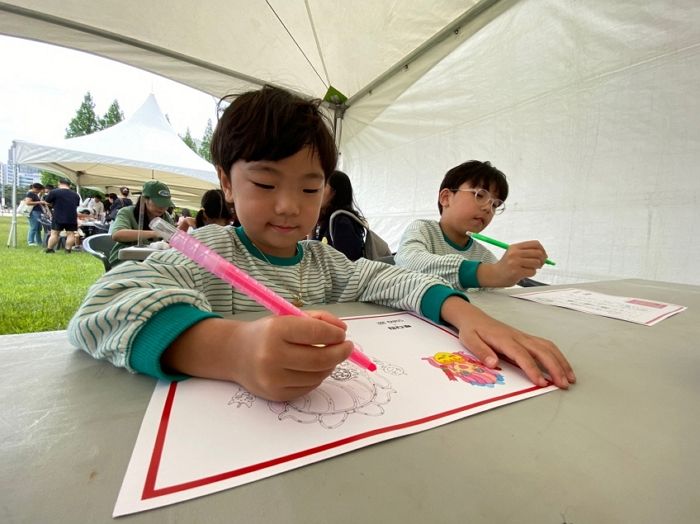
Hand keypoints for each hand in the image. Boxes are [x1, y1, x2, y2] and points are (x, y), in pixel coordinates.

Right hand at [162, 311, 353, 400]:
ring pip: (318, 375)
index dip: (334, 333)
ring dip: (329, 365)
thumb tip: (342, 331)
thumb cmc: (266, 333)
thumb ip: (316, 320)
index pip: (315, 332)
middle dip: (340, 353)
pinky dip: (317, 377)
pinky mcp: (277, 395)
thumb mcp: (286, 318)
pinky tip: (312, 368)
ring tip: (328, 355)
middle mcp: (272, 356)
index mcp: (275, 331)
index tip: (343, 334)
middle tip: (347, 347)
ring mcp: (274, 379)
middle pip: (320, 359)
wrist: (235, 354)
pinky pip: (309, 387)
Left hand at [440, 297, 575, 388]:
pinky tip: (563, 367)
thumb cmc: (472, 331)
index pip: (522, 355)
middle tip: (563, 384)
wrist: (474, 317)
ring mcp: (524, 337)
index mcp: (504, 339)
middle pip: (541, 351)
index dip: (532, 369)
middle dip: (554, 368)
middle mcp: (518, 337)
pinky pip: (546, 345)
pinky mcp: (526, 338)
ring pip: (548, 347)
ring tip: (569, 378)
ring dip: (560, 362)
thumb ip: (481, 351)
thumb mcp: (469, 340)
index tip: (541, 383)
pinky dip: (557, 356)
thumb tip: (492, 363)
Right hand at [477, 240, 547, 286]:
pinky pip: (532, 272)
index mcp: (515, 247)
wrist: (494, 275)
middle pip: (538, 253)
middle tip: (539, 264)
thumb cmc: (505, 265)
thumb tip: (543, 254)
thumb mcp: (513, 254)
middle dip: (542, 260)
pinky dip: (531, 273)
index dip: (542, 250)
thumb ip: (526, 252)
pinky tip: (525, 273)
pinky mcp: (516, 272)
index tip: (543, 255)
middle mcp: (515, 253)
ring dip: (536, 268)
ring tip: (530, 269)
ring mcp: (515, 262)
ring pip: (536, 263)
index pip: (535, 244)